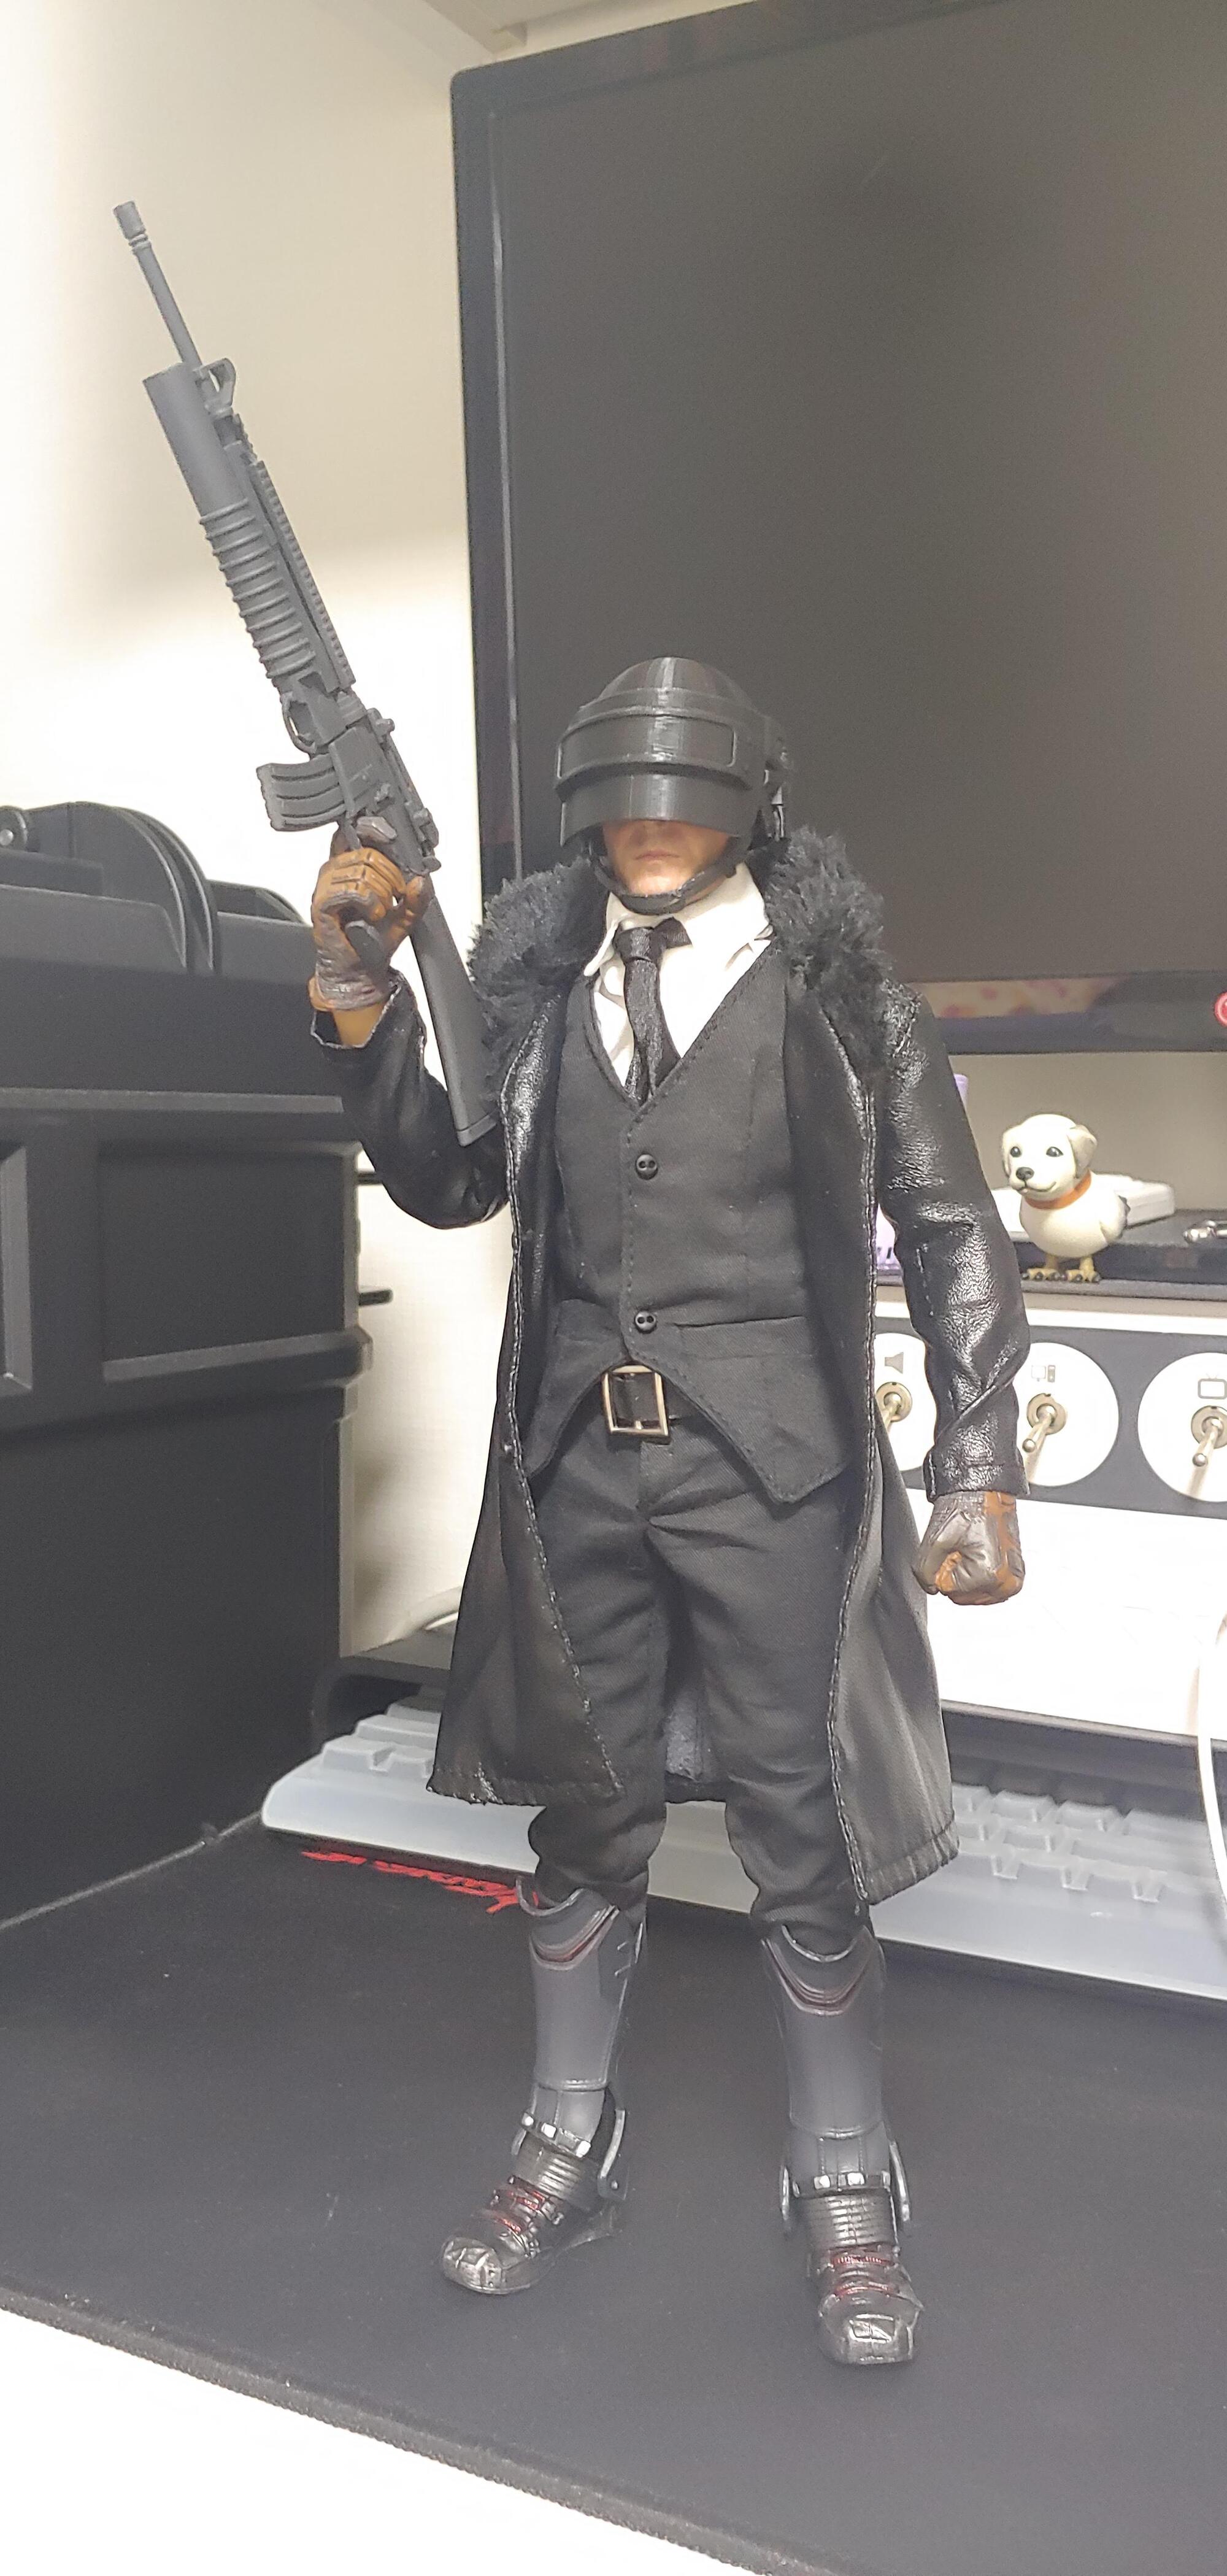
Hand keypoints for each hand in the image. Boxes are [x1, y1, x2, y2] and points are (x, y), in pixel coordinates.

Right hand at [309, 828, 431, 1013]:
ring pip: (359, 871)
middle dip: (390, 874)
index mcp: (350, 866)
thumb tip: (422, 879)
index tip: (392, 838)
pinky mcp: (321, 904)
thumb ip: (418, 897)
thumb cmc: (373, 940)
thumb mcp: (406, 915)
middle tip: (396, 896)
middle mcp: (334, 871)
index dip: (374, 830)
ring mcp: (325, 887)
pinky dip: (368, 901)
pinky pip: (349, 889)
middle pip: (366, 853)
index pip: (356, 833)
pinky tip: (373, 915)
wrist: (360, 969)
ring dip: (380, 892)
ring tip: (383, 910)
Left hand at [914, 1491, 1023, 1605]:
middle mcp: (1008, 1581)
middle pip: (964, 1596)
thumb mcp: (934, 1540)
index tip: (952, 1547)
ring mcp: (1014, 1579)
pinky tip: (980, 1552)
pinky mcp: (1016, 1573)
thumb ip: (924, 1572)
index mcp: (991, 1575)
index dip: (943, 1567)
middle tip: (962, 1546)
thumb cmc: (966, 1507)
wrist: (985, 1490)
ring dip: (967, 1574)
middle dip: (955, 1572)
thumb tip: (931, 1588)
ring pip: (974, 1593)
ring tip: (972, 1547)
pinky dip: (978, 1574)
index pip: (948, 1589)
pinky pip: (987, 1587)